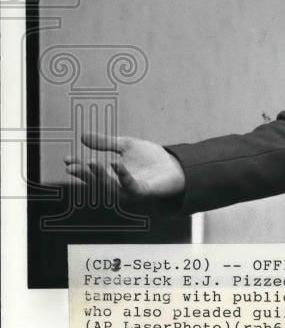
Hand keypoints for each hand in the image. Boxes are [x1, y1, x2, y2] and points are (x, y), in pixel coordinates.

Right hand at [64, 131, 184, 199]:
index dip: (78, 167)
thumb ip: (105, 142)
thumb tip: (83, 136)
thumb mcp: (126, 145)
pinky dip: (122, 175)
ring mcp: (129, 190)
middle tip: (73, 166)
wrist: (175, 165)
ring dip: (99, 175)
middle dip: (84, 174)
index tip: (67, 159)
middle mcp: (117, 186)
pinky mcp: (142, 191)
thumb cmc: (151, 158)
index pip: (91, 174)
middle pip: (97, 182)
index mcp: (112, 175)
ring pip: (110, 186)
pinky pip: (130, 185)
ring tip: (90, 162)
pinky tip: (116, 164)